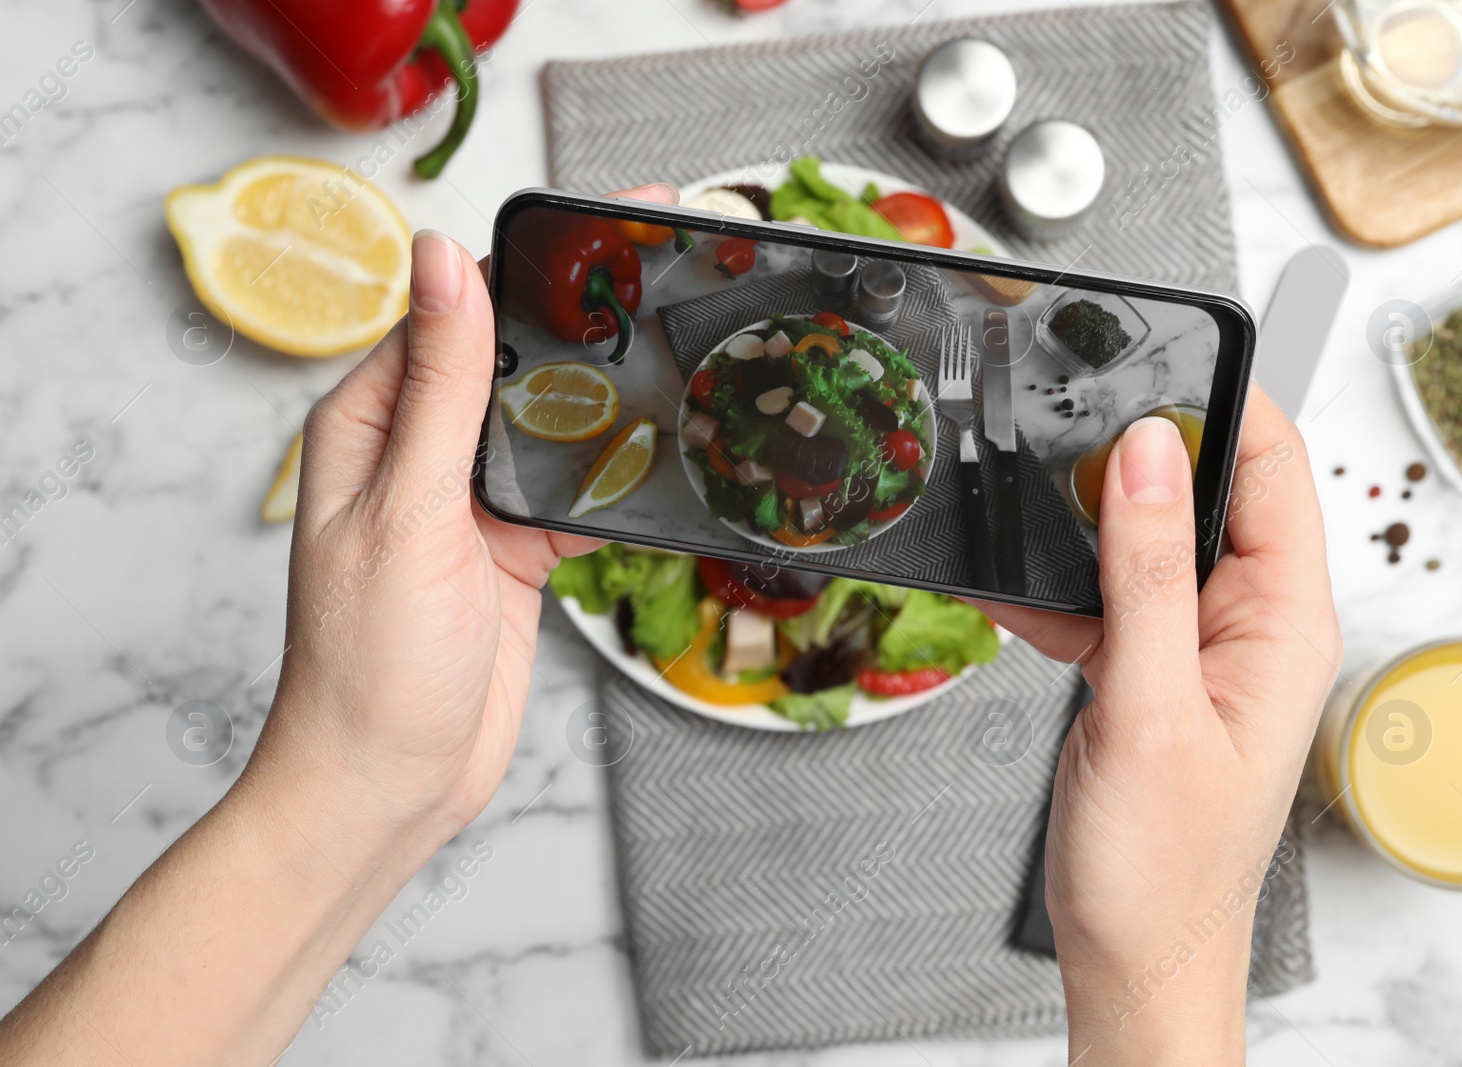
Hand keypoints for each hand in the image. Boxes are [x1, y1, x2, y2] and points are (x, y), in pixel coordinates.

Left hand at [251, 183, 678, 844]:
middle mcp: (417, 450)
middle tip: (671, 273)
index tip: (605, 225)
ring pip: (552, 421)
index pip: (454, 308)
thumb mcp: (409, 510)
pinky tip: (669, 447)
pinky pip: (575, 488)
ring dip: (609, 393)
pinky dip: (619, 472)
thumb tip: (442, 261)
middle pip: (512, 357)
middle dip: (586, 318)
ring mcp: (470, 501)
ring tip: (685, 345)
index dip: (530, 261)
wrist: (391, 785)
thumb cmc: (367, 664)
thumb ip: (437, 387)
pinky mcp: (513, 549)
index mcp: (370, 420)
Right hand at [980, 387, 1340, 1063]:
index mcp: (1285, 625)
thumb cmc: (1163, 866)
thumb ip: (1146, 575)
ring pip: (1143, 543)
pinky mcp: (1147, 670)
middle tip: (1068, 442)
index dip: (1226, 408)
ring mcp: (1195, 646)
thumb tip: (1148, 454)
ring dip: (1085, 531)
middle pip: (1205, 494)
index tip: (1155, 368)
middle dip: (1138, 461)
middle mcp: (1249, 625)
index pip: (1274, 472)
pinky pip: (1104, 599)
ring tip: (1029, 524)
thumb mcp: (1150, 707)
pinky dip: (1055, 593)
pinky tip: (1011, 595)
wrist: (1130, 953)